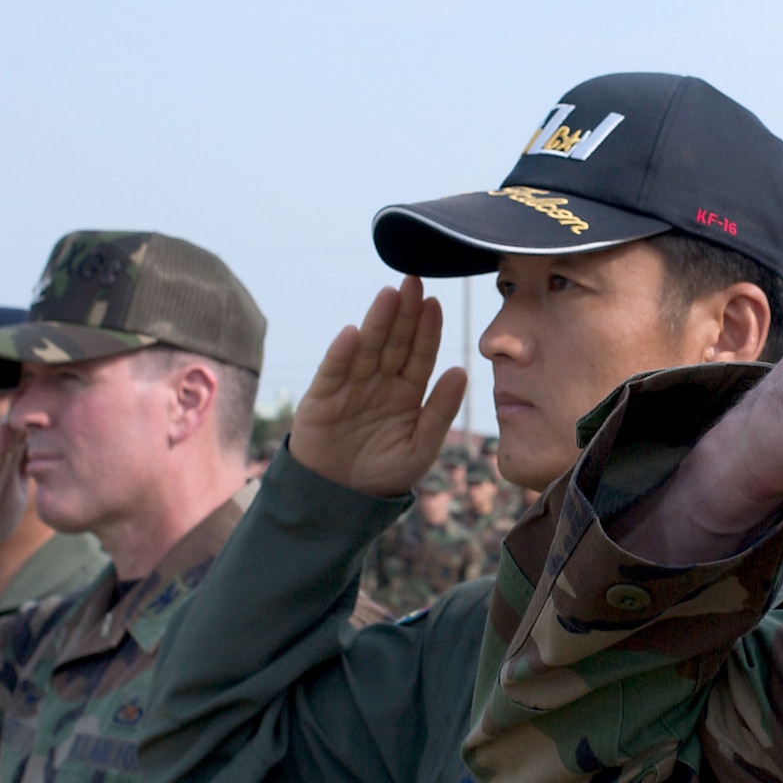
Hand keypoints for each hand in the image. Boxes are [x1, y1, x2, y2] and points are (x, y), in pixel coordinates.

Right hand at [289, 277, 466, 497]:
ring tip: (389, 295)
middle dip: (404, 313)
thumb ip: (440, 410)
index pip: (420, 355)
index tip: (436, 303)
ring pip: (367, 349)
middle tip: (414, 282)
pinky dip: (341, 354)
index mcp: (406, 392)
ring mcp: (349, 387)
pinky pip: (332, 373)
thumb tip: (461, 371)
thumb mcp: (421, 446)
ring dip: (377, 322)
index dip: (428, 330)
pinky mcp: (321, 399)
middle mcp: (379, 383)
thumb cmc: (384, 475)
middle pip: (394, 342)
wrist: (341, 501)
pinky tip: (352, 334)